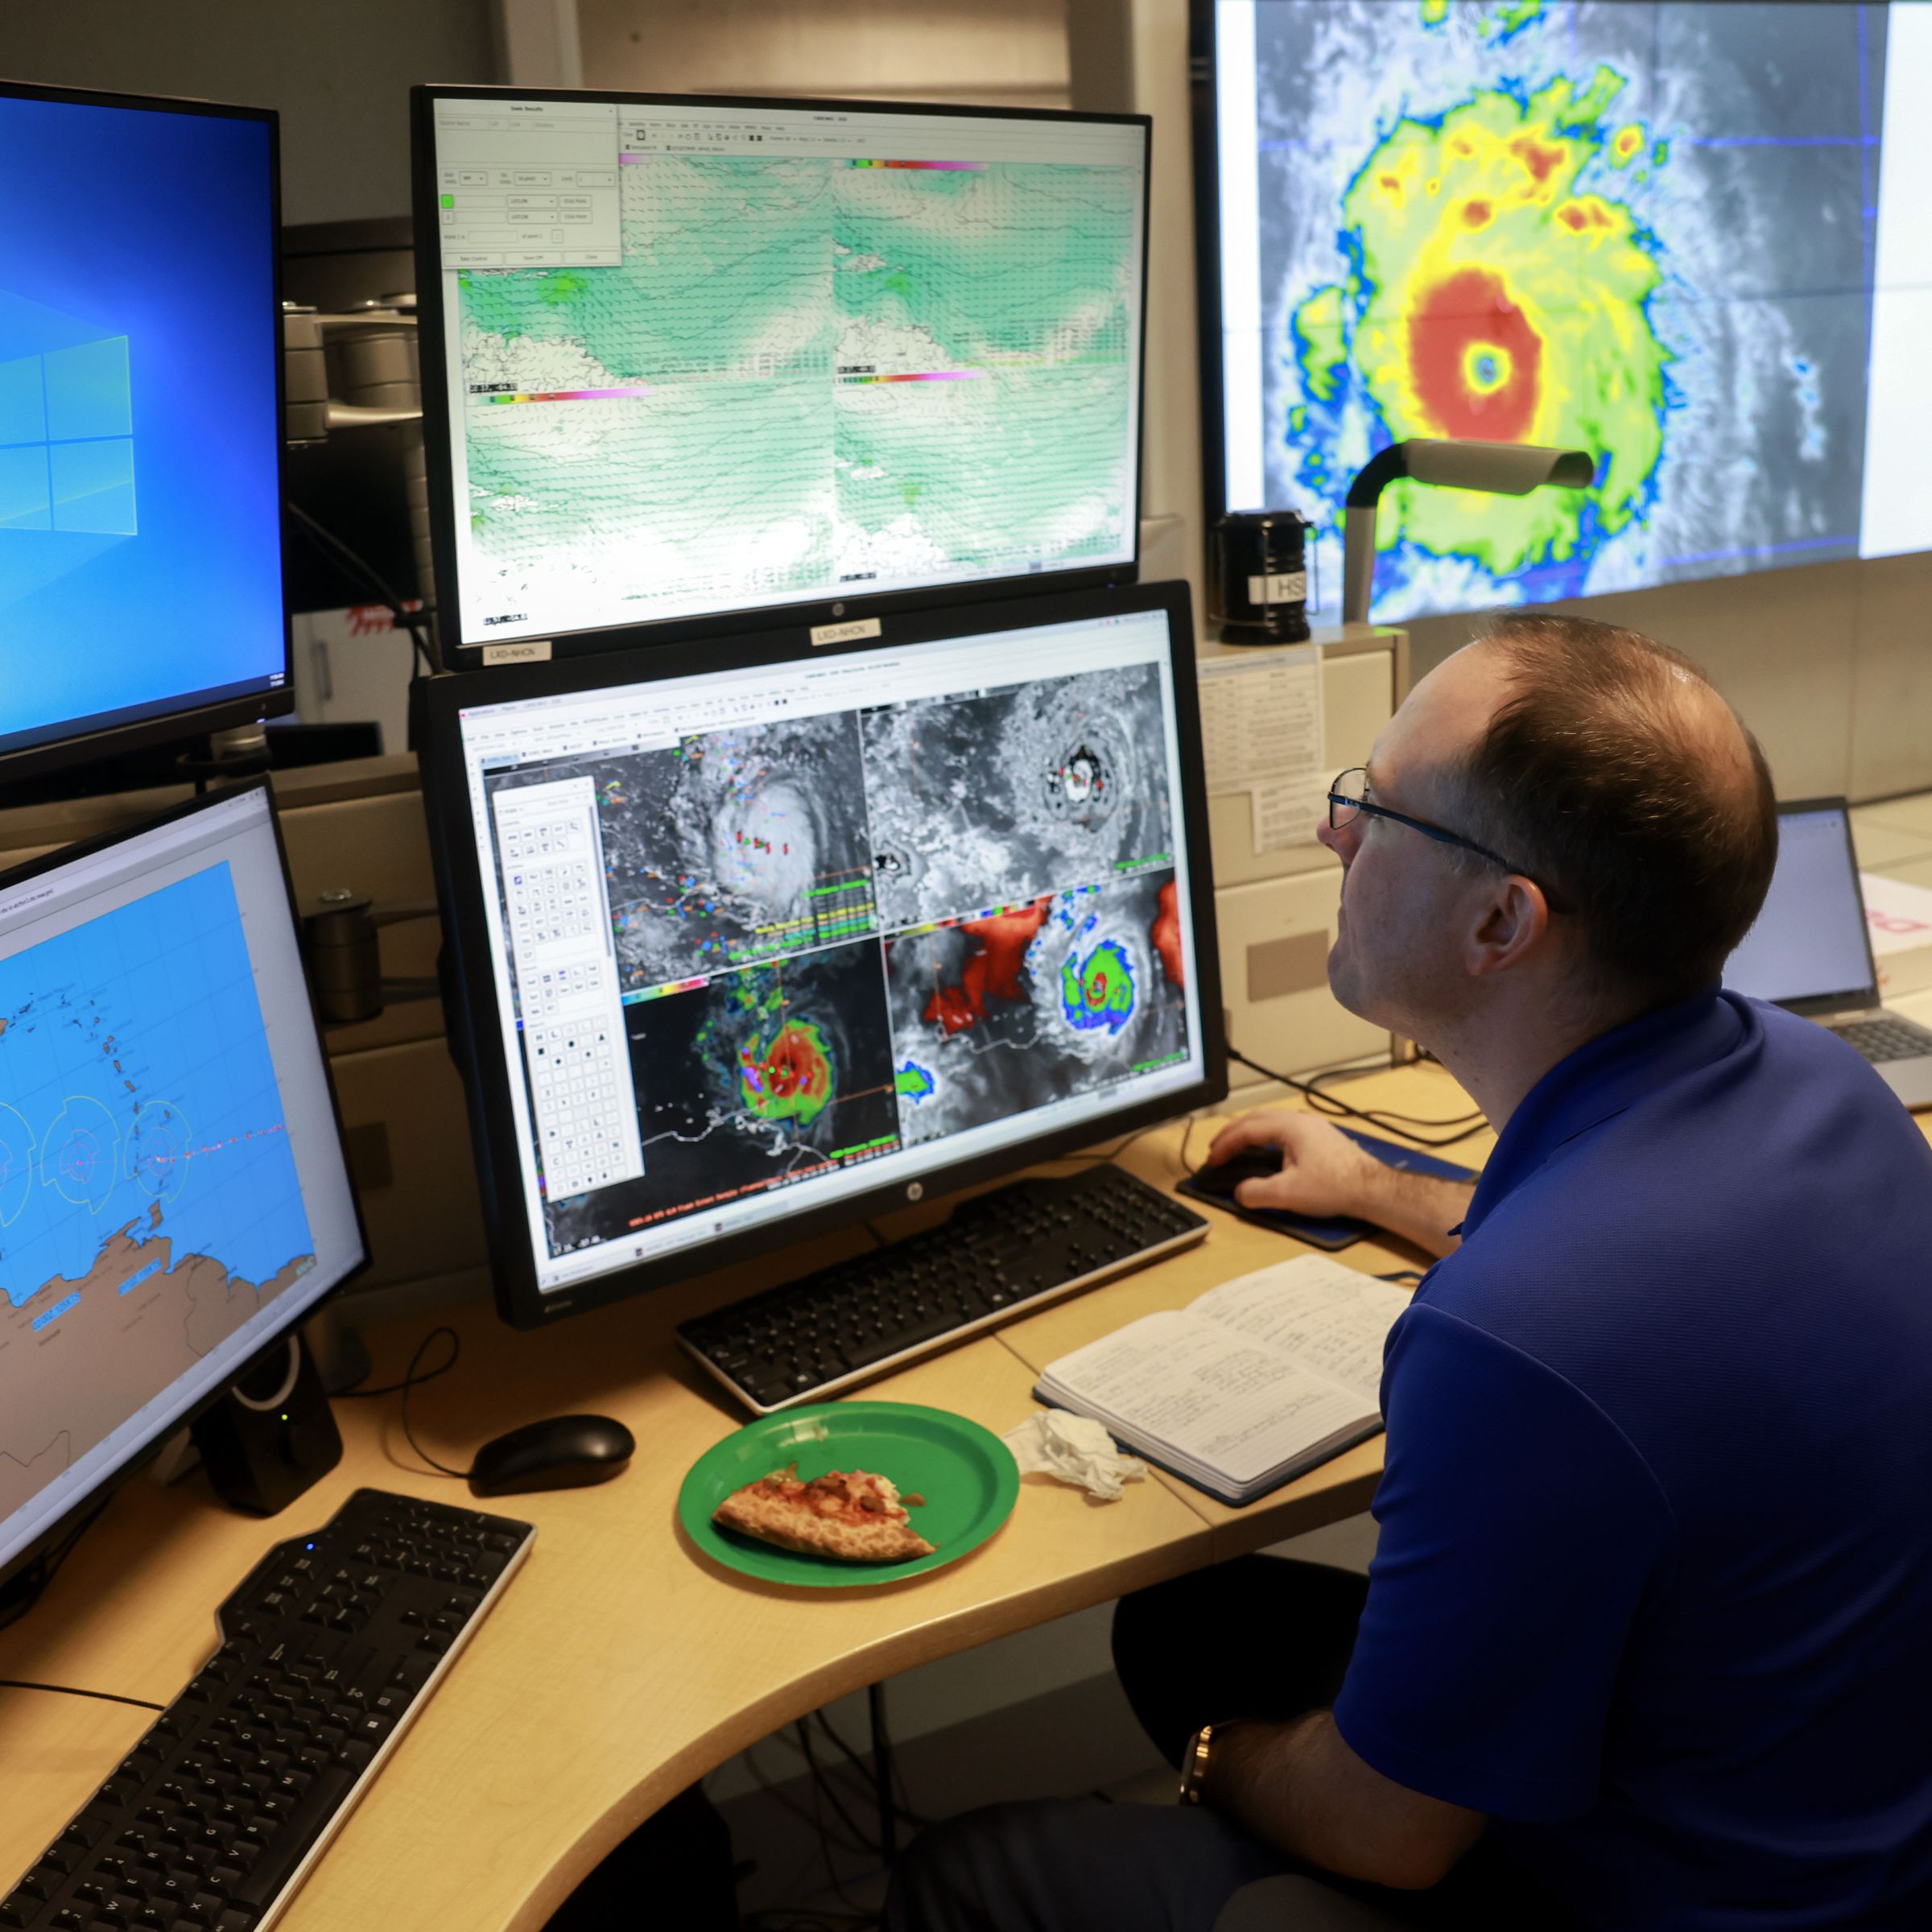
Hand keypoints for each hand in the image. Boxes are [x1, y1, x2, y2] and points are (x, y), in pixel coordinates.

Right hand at [1203, 1109, 1387, 1221]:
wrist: (1372, 1189)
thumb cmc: (1336, 1187)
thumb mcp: (1288, 1194)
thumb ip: (1256, 1193)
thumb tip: (1240, 1193)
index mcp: (1290, 1127)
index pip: (1246, 1130)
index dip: (1224, 1145)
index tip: (1212, 1159)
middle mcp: (1301, 1121)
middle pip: (1256, 1118)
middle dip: (1232, 1134)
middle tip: (1217, 1150)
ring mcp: (1313, 1127)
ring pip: (1271, 1121)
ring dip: (1250, 1133)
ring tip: (1236, 1147)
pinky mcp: (1321, 1137)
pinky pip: (1285, 1129)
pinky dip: (1266, 1137)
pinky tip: (1267, 1150)